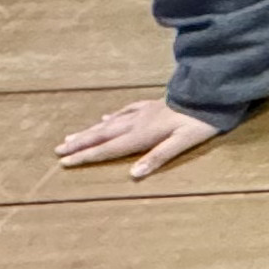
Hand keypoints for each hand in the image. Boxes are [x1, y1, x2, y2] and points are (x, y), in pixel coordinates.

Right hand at [58, 98, 220, 179]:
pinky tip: (105, 118)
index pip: (109, 148)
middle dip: (80, 143)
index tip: (64, 162)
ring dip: (90, 131)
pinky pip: (125, 110)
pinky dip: (112, 117)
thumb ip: (159, 157)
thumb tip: (133, 175)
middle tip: (57, 150)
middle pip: (103, 135)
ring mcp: (144, 111)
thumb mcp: (183, 142)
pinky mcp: (152, 104)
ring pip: (110, 122)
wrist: (211, 93)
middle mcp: (138, 122)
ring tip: (71, 136)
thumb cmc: (200, 122)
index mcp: (143, 134)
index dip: (86, 156)